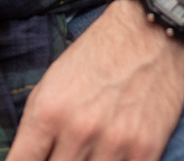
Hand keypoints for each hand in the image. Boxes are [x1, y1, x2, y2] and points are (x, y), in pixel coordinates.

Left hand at [5, 0, 183, 160]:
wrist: (147, 35)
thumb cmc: (94, 57)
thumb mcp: (51, 84)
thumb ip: (36, 129)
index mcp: (48, 111)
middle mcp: (78, 130)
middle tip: (61, 153)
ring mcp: (113, 144)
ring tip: (84, 154)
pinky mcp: (145, 152)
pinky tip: (108, 157)